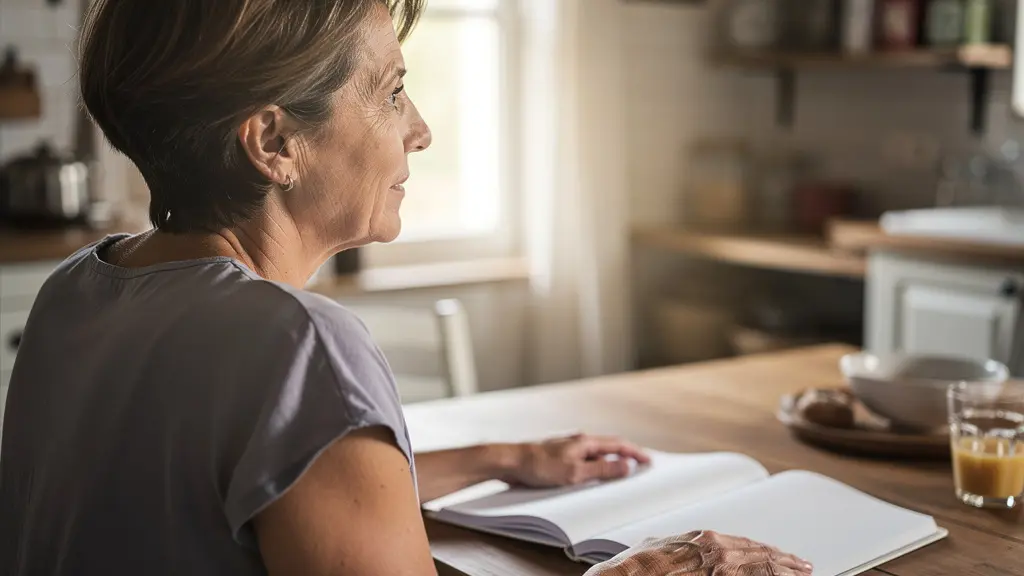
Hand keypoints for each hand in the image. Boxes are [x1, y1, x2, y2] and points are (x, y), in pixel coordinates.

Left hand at [502, 433, 650, 487]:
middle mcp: (578, 441)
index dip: (635, 453)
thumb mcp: (575, 473)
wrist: (509, 462)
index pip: (618, 445)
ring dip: (608, 461)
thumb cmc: (539, 467)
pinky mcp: (557, 456)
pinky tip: (590, 475)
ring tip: (619, 473)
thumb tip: (627, 465)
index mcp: (585, 441)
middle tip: (639, 466)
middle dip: (625, 456)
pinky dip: (593, 466)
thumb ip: (602, 469)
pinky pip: (582, 459)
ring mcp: (567, 447)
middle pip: (608, 447)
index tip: (649, 461)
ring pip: (594, 453)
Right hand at [584, 531, 812, 575]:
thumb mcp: (660, 546)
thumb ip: (678, 546)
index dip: (768, 551)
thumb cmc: (635, 566)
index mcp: (704, 539)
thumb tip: (679, 546)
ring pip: (764, 569)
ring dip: (786, 571)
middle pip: (762, 556)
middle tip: (805, 566)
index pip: (747, 545)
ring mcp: (720, 569)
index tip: (782, 556)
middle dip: (786, 562)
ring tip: (802, 573)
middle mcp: (717, 551)